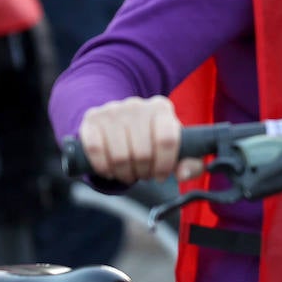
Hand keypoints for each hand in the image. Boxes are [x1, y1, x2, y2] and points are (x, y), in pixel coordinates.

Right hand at [77, 95, 202, 183]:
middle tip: (142, 174)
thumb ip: (189, 162)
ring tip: (128, 173)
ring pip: (120, 156)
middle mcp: (137, 105)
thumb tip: (184, 174)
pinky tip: (110, 170)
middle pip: (142, 153)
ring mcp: (112, 110)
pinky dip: (103, 168)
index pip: (167, 140)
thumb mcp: (173, 146)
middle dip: (143, 172)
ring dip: (124, 173)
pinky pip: (95, 151)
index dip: (164, 165)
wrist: (118, 120)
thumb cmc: (151, 138)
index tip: (160, 176)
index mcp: (161, 108)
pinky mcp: (91, 119)